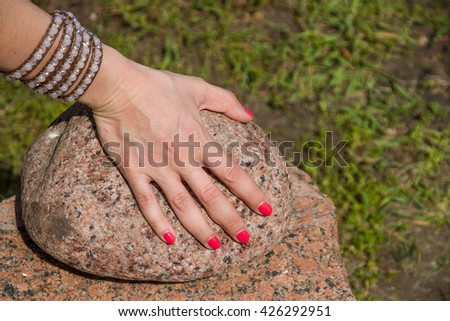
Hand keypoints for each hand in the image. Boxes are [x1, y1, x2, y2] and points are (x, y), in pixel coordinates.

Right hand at [80, 46, 271, 248]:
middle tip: (246, 239)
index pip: (232, 173)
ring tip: (214, 246)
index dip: (251, 193)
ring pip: (183, 205)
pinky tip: (169, 240)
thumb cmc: (159, 85)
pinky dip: (157, 221)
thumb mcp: (197, 88)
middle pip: (212, 196)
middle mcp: (183, 158)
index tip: (266, 210)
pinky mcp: (134, 171)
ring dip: (200, 228)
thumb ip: (226, 101)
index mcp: (200, 140)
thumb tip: (250, 116)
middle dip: (231, 220)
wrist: (118, 86)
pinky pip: (146, 201)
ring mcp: (158, 167)